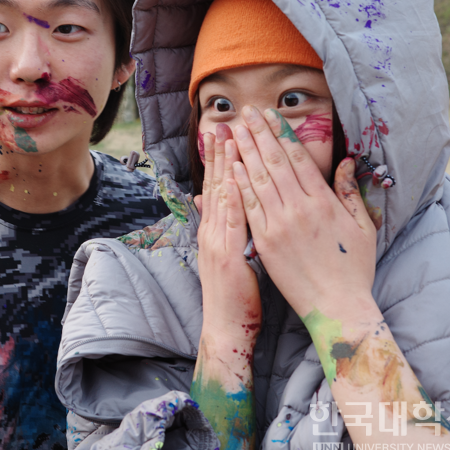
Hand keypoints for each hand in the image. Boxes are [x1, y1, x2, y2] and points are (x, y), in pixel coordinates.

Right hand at [193, 123, 260, 346]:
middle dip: (221, 153)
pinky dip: (233, 199)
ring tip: (229, 139)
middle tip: (224, 123)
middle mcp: (213, 231)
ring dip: (225, 167)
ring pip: (222, 197)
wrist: (226, 326)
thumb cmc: (234, 294)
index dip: (223, 159)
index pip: (219, 186)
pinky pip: (231, 222)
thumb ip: (223, 226)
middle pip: (217, 184)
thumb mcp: (227, 256)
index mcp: (216, 229)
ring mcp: (217, 241)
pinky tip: (237, 179)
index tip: (228, 132)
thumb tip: (214, 200)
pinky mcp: (226, 255)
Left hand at [230, 106, 376, 318]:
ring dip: (245, 152)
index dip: (283, 134)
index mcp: (324, 203)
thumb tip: (346, 162)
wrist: (337, 306)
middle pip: (275, 163)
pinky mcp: (264, 242)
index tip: (271, 116)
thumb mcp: (362, 227)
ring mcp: (279, 225)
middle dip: (260, 134)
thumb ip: (349, 193)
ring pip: (258, 180)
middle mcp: (300, 209)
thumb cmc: (353, 268)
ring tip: (235, 131)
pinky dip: (239, 185)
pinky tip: (231, 167)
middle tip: (248, 112)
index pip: (299, 159)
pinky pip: (249, 207)